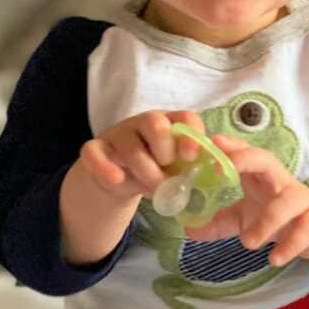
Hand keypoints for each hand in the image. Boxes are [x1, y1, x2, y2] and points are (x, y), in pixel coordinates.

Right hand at [78, 110, 203, 201]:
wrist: (119, 178)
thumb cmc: (156, 168)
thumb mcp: (177, 168)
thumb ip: (194, 167)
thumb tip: (213, 169)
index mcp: (171, 124)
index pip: (185, 119)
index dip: (191, 137)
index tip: (191, 158)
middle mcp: (144, 123)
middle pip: (156, 124)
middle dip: (165, 153)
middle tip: (169, 173)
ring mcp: (118, 134)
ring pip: (131, 148)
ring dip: (146, 172)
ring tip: (154, 190)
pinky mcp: (95, 149)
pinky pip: (95, 154)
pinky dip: (105, 168)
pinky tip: (117, 179)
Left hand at [187, 134, 308, 268]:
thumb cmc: (277, 216)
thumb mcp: (244, 218)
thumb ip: (218, 222)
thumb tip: (188, 228)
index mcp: (261, 175)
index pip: (245, 153)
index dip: (231, 146)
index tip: (213, 142)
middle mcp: (281, 181)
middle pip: (267, 160)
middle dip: (247, 160)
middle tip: (225, 170)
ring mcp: (302, 200)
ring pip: (287, 202)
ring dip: (267, 221)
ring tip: (248, 242)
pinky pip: (306, 229)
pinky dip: (291, 245)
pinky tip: (275, 258)